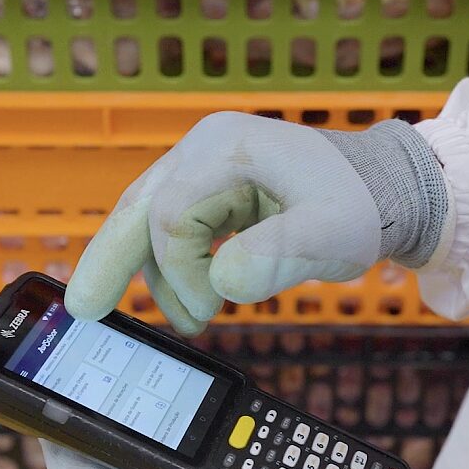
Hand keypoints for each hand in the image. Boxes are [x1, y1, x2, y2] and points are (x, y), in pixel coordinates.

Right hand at [65, 112, 450, 334]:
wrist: (387, 190)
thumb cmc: (361, 207)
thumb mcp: (329, 237)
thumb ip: (275, 258)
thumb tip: (221, 284)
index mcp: (226, 150)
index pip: (172, 218)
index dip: (181, 274)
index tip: (211, 312)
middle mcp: (206, 149)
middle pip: (139, 207)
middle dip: (109, 261)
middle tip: (81, 309)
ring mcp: (207, 165)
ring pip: (150, 219)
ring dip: (156, 274)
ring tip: (186, 319)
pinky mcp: (214, 187)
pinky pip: (174, 225)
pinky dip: (173, 263)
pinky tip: (191, 295)